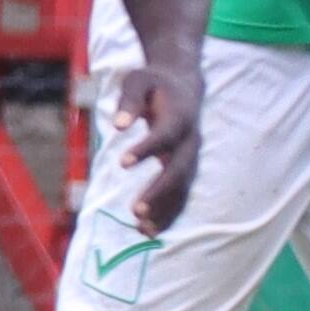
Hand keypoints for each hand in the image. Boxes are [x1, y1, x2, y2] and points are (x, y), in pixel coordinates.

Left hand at [103, 60, 204, 231]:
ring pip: (182, 187)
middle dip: (160, 191)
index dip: (146, 149)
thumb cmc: (154, 83)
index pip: (165, 135)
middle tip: (137, 210)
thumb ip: (128, 100)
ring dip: (165, 209)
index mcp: (180, 116)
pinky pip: (181, 194)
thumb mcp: (138, 80)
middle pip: (179, 169)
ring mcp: (191, 156)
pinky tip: (149, 230)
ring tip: (143, 229)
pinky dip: (168, 213)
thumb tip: (118, 125)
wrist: (182, 85)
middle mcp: (190, 140)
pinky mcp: (186, 168)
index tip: (122, 163)